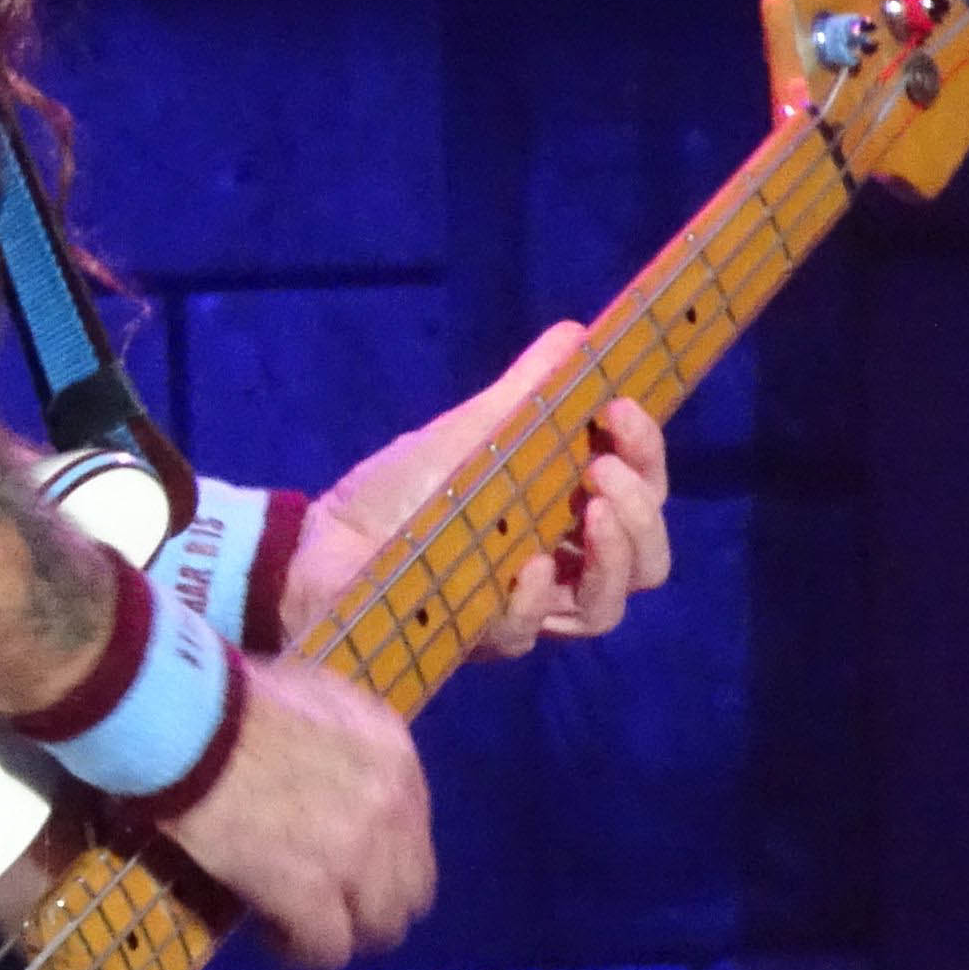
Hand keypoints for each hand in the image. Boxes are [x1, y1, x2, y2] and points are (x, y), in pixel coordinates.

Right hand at [160, 653, 434, 969]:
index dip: (379, 856)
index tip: (338, 859)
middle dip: (371, 902)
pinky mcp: (309, 893)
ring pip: (377, 928)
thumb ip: (344, 738)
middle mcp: (393, 809)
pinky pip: (327, 951)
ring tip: (297, 923)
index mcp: (395, 756)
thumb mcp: (315, 695)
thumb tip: (330, 769)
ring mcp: (356, 856)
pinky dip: (301, 953)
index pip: (415, 833)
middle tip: (325, 899)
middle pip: (410, 890)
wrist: (187, 718)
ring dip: (342, 930)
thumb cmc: (232, 695)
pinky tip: (272, 936)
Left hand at [283, 323, 672, 657]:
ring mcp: (524, 608)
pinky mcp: (478, 636)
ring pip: (604, 608)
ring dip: (612, 557)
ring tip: (590, 510)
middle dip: (640, 512)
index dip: (647, 455)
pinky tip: (524, 565)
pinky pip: (529, 631)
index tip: (620, 408)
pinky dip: (533, 597)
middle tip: (605, 470)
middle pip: (644, 562)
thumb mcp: (468, 431)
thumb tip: (575, 333)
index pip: (641, 496)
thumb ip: (526, 391)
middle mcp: (560, 567)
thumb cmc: (400, 490)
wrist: (321, 540)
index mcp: (566, 514)